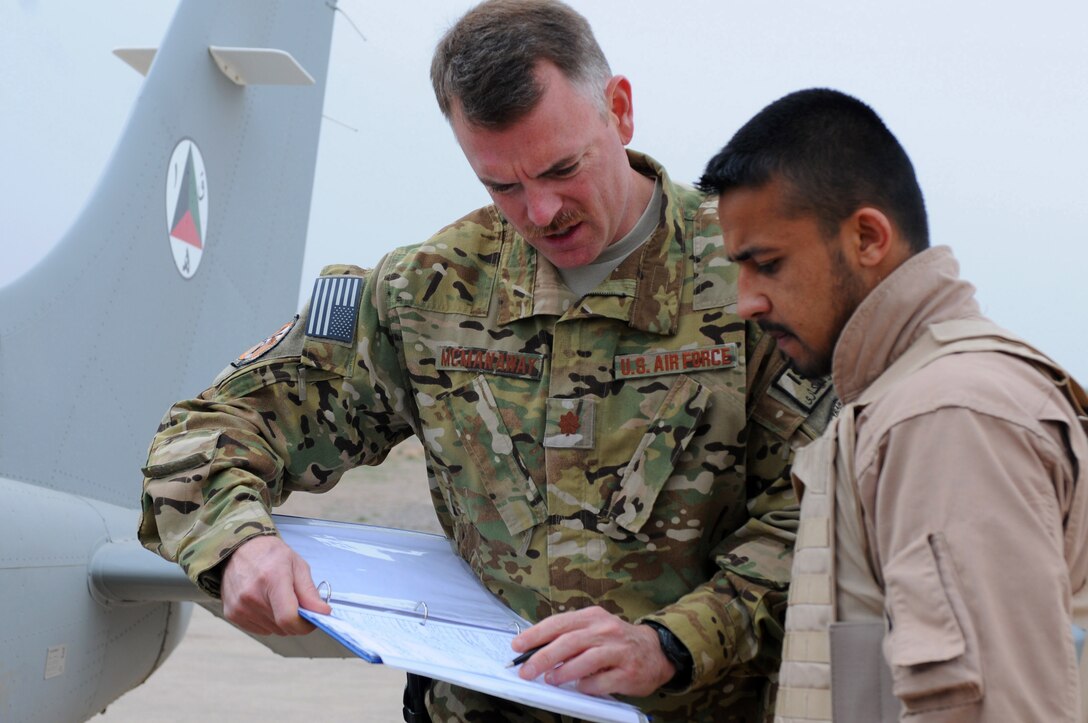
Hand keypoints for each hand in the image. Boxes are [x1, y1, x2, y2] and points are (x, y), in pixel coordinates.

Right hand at [221, 534, 330, 635]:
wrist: (238, 549)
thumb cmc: (270, 554)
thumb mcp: (297, 564)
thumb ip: (309, 591)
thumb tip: (322, 612)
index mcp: (272, 578)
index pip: (288, 617)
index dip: (304, 625)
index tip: (312, 620)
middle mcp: (252, 595)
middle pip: (283, 626)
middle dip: (295, 620)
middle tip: (296, 603)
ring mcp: (239, 606)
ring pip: (273, 630)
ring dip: (281, 621)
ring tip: (277, 598)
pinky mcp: (232, 614)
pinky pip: (260, 630)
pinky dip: (268, 621)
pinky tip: (266, 602)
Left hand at [511, 606, 674, 696]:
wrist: (656, 652)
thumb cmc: (617, 641)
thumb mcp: (594, 629)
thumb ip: (570, 637)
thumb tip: (537, 650)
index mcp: (593, 617)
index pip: (558, 623)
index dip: (536, 634)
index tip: (518, 646)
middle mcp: (606, 630)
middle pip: (569, 641)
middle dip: (543, 657)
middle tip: (526, 670)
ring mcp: (618, 650)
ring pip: (585, 660)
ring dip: (563, 671)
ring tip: (550, 679)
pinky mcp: (628, 672)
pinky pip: (602, 682)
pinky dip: (587, 686)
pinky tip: (580, 687)